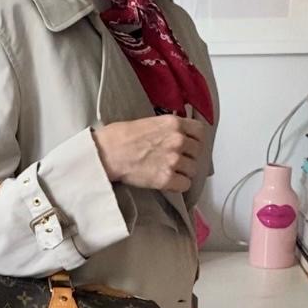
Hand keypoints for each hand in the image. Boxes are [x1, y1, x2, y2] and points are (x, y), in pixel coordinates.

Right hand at [91, 114, 205, 194]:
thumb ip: (167, 129)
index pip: (201, 131)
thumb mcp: (149, 122)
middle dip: (189, 156)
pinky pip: (185, 185)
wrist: (106, 153)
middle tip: (177, 160)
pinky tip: (170, 182)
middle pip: (198, 152)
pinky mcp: (166, 178)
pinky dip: (179, 185)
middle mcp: (178, 140)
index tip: (189, 144)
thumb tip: (177, 135)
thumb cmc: (120, 136)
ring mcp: (173, 160)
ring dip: (184, 172)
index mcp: (174, 123)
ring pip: (193, 169)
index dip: (195, 139)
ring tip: (171, 172)